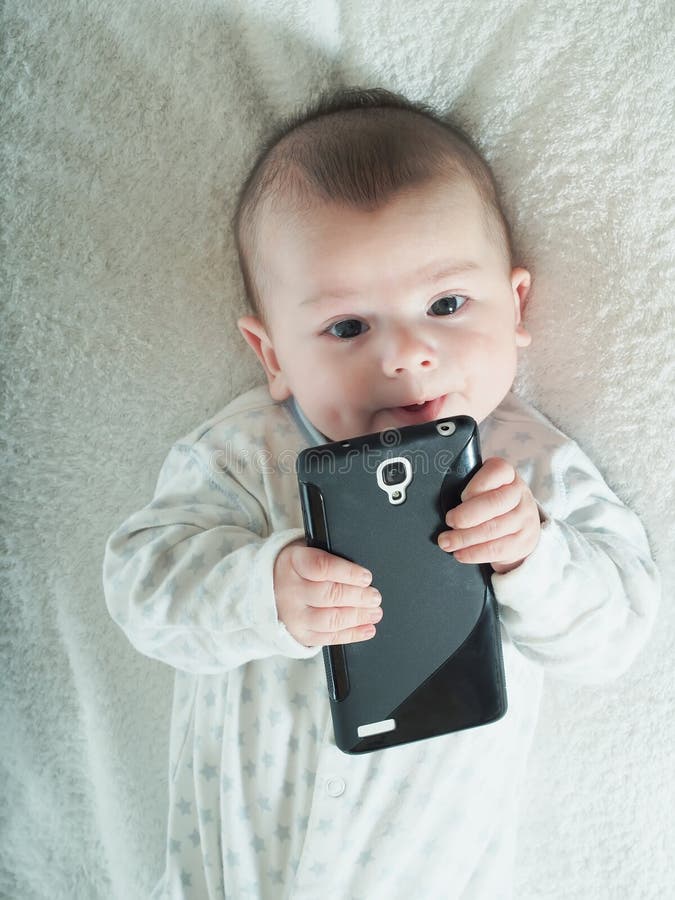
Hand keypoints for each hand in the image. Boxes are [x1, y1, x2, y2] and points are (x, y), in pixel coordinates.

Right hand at [274, 541, 382, 646]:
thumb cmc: (299, 568)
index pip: (321, 567)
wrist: (272, 588)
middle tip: (375, 597)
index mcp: (294, 563)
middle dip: (358, 597)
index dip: (348, 573)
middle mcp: (291, 590)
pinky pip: (329, 638)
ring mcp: (294, 615)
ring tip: (375, 613)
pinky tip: (367, 629)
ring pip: (330, 619)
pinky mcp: (301, 633)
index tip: (366, 577)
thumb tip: (361, 571)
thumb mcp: (308, 551)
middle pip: (329, 595)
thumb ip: (331, 557)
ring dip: (358, 617)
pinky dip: (352, 634)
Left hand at [437, 457, 540, 573]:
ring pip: (493, 529)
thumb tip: (439, 499)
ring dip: (464, 538)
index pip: (496, 471)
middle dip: (466, 515)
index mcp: (508, 475)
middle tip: (450, 521)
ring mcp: (524, 519)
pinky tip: (460, 553)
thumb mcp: (485, 488)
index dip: (476, 485)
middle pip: (494, 503)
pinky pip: (496, 549)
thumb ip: (468, 487)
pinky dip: (474, 553)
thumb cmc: (493, 504)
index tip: (461, 496)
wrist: (522, 527)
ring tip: (447, 542)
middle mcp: (519, 494)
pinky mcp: (522, 542)